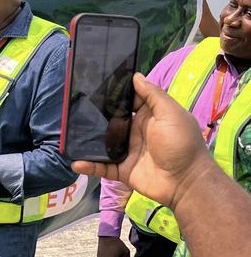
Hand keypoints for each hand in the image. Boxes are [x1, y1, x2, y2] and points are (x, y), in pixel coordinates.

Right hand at [71, 74, 213, 212]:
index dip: (114, 94)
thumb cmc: (181, 143)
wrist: (186, 181)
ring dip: (89, 141)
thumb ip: (153, 95)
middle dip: (95, 116)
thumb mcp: (170, 113)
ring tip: (70, 134)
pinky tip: (76, 162)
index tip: (95, 84)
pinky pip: (102, 167)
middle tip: (74, 108)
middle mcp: (136, 132)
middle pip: (112, 122)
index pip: (128, 101)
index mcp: (148, 116)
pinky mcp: (123, 170)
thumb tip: (135, 75)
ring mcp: (128, 152)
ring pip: (103, 144)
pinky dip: (89, 166)